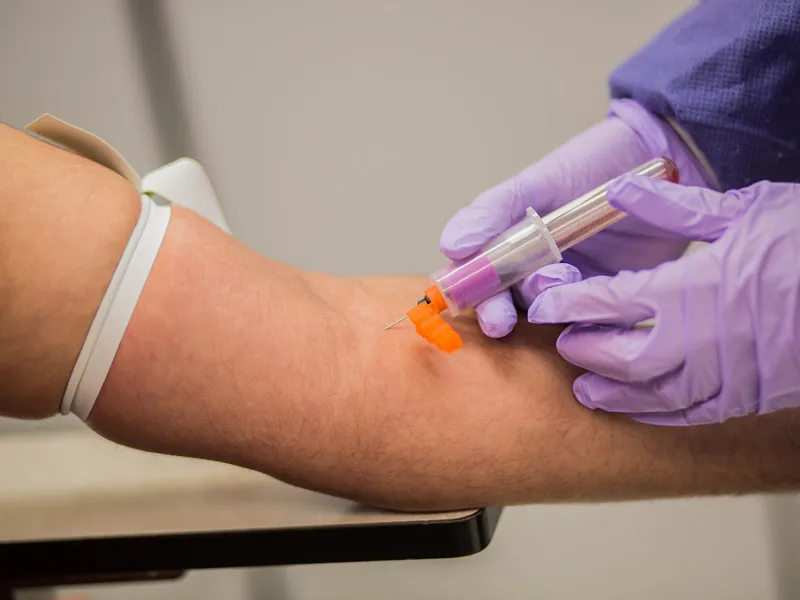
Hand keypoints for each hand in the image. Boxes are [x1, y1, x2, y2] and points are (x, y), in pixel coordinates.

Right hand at [439, 99, 713, 337]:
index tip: (462, 300)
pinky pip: (586, 321)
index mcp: (510, 239)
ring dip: (542, 305)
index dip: (464, 289)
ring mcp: (571, 285)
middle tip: (499, 322)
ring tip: (561, 278)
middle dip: (496, 313)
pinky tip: (590, 297)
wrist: (665, 159)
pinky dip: (582, 318)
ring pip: (541, 313)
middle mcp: (534, 267)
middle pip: (502, 301)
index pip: (474, 272)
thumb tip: (450, 244)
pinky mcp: (607, 299)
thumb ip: (493, 211)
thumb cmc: (595, 163)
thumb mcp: (538, 182)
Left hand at [529, 175, 799, 424]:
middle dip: (582, 347)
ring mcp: (720, 377)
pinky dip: (652, 416)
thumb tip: (621, 188)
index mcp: (689, 290)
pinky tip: (636, 410)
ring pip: (644, 395)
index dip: (566, 304)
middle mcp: (695, 342)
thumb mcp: (743, 211)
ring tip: (585, 385)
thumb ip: (674, 206)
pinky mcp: (743, 399)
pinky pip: (684, 417)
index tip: (544, 303)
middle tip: (564, 339)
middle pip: (614, 356)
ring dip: (608, 390)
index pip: (604, 302)